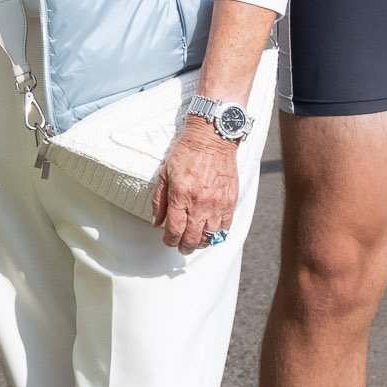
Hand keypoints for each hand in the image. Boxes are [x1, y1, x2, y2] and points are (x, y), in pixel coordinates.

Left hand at [150, 119, 240, 254]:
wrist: (212, 139)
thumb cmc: (187, 152)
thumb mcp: (164, 174)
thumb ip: (159, 201)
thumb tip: (156, 223)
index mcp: (180, 196)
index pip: (174, 230)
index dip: (170, 241)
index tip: (168, 241)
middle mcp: (200, 203)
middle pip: (192, 238)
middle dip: (185, 247)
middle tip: (182, 247)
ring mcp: (217, 203)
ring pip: (210, 236)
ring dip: (202, 242)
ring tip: (196, 241)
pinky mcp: (230, 201)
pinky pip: (226, 226)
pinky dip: (218, 233)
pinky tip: (211, 232)